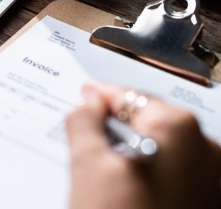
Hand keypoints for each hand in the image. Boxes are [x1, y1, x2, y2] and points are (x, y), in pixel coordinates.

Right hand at [66, 82, 220, 208]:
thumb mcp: (88, 166)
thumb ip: (84, 121)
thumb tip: (89, 104)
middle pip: (148, 122)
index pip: (130, 96)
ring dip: (130, 150)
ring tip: (103, 167)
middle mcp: (206, 152)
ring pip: (159, 149)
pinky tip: (125, 189)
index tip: (87, 94)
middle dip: (116, 126)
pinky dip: (147, 171)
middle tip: (87, 132)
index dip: (102, 95)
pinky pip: (171, 173)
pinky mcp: (206, 203)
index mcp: (180, 130)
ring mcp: (211, 181)